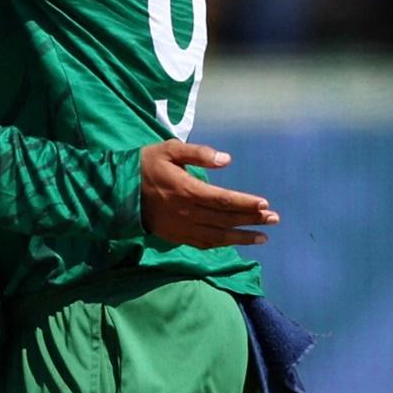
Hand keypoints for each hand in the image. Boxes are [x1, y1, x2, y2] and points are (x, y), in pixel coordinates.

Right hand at [139, 140, 278, 248]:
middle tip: (274, 219)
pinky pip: (204, 243)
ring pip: (218, 236)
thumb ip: (198, 154)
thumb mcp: (169, 149)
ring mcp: (183, 228)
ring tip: (262, 237)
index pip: (224, 200)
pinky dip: (222, 244)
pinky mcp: (177, 236)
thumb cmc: (146, 165)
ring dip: (242, 237)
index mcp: (188, 191)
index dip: (245, 203)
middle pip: (226, 219)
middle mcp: (188, 213)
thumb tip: (227, 160)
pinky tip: (234, 242)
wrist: (119, 191)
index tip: (265, 204)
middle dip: (251, 219)